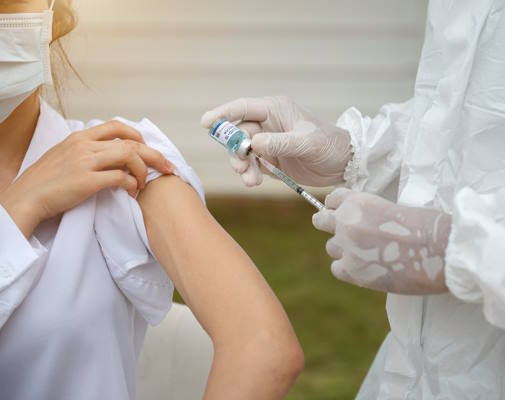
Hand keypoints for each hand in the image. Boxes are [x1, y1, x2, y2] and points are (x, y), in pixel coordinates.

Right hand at [0, 121, 173, 237]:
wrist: (26, 199)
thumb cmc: (44, 182)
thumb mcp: (64, 156)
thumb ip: (86, 152)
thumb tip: (110, 158)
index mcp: (79, 137)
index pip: (116, 127)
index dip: (138, 136)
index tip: (148, 148)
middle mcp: (84, 145)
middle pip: (130, 141)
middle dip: (154, 154)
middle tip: (167, 166)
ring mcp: (86, 161)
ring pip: (129, 156)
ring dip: (144, 171)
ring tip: (144, 184)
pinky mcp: (87, 181)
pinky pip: (121, 177)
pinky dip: (132, 184)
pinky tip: (132, 191)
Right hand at [201, 96, 352, 186]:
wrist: (343, 164)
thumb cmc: (329, 145)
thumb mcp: (307, 143)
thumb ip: (281, 143)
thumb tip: (254, 144)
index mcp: (275, 110)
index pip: (242, 108)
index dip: (223, 114)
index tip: (206, 123)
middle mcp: (268, 124)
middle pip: (238, 134)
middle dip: (235, 151)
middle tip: (240, 166)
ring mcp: (268, 143)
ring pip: (243, 153)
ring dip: (242, 166)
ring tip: (251, 180)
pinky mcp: (270, 160)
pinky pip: (252, 166)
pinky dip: (250, 174)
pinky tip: (255, 182)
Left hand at [312, 188, 451, 294]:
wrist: (442, 251)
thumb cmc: (426, 226)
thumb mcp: (393, 207)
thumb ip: (369, 213)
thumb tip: (359, 222)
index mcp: (358, 202)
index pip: (332, 199)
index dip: (338, 206)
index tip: (343, 212)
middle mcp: (347, 223)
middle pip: (320, 221)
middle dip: (331, 225)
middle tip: (347, 234)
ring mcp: (347, 248)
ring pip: (331, 247)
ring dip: (344, 249)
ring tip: (368, 254)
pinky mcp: (353, 272)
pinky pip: (337, 268)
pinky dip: (348, 269)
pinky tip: (367, 268)